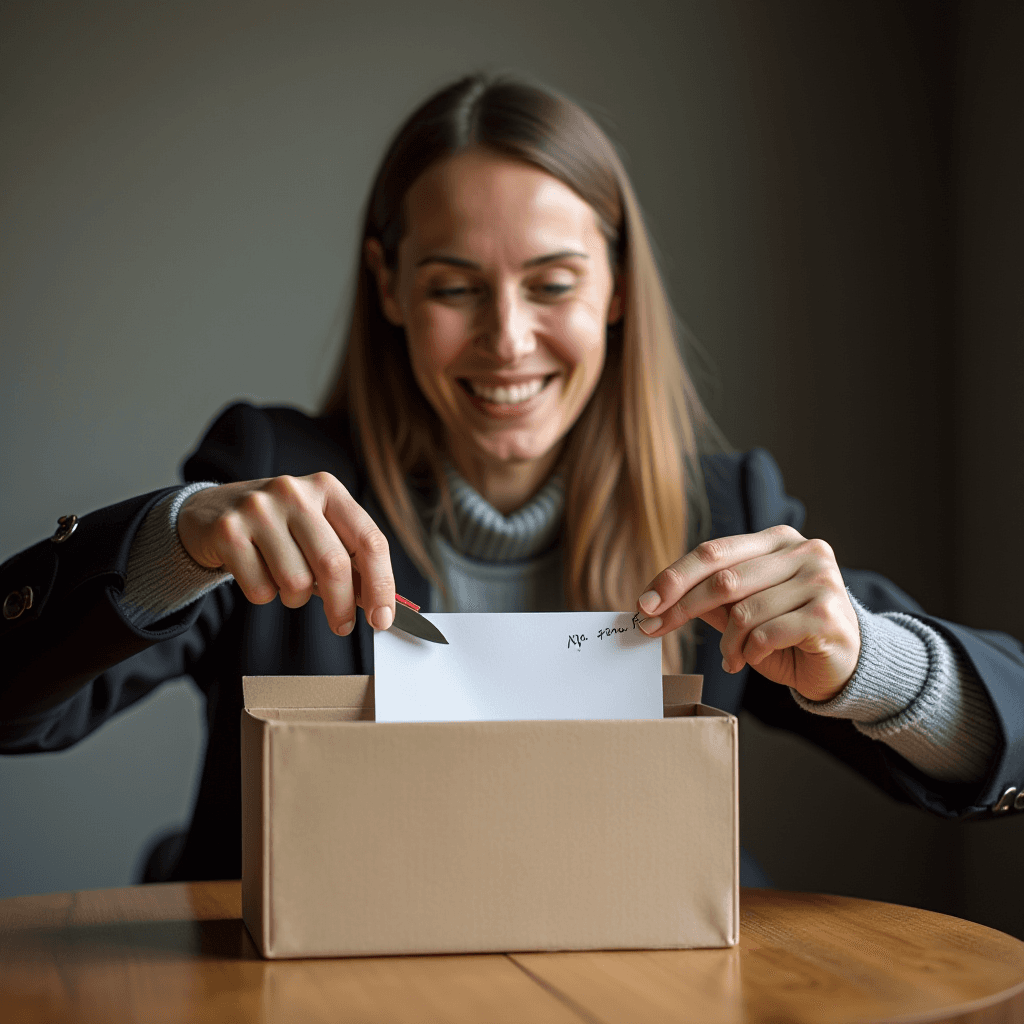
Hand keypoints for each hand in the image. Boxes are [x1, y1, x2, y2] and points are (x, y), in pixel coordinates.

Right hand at [176, 474, 394, 635]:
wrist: (211, 512)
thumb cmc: (278, 527)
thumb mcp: (317, 530)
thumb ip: (349, 560)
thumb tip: (379, 605)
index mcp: (327, 488)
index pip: (370, 541)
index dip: (381, 585)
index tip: (383, 617)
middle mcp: (294, 492)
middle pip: (334, 565)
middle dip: (342, 605)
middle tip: (342, 625)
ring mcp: (258, 509)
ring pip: (295, 582)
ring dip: (295, 597)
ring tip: (284, 581)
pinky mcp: (228, 531)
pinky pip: (260, 589)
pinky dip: (264, 595)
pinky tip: (257, 573)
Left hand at [636, 525, 860, 701]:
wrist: (847, 665)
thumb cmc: (789, 635)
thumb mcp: (745, 612)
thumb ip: (712, 599)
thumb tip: (656, 598)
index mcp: (778, 540)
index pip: (713, 552)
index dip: (673, 577)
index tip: (644, 603)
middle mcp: (803, 551)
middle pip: (723, 578)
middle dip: (681, 608)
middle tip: (654, 629)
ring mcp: (819, 579)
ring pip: (743, 611)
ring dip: (726, 643)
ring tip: (731, 657)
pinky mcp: (827, 613)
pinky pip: (765, 633)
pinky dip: (747, 652)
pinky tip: (749, 660)